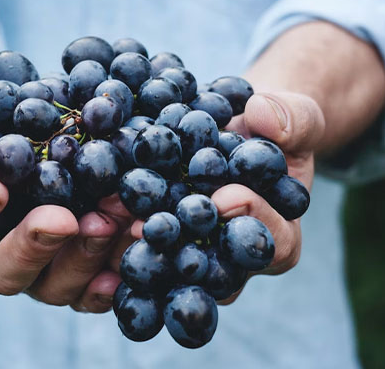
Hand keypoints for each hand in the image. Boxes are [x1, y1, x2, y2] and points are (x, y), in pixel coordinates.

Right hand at [0, 69, 125, 311]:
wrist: (0, 113)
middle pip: (0, 273)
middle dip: (33, 246)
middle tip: (62, 217)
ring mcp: (29, 265)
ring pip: (52, 283)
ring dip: (85, 255)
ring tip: (115, 218)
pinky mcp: (68, 262)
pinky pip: (91, 282)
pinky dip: (115, 267)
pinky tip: (138, 241)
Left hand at [100, 90, 324, 304]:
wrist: (237, 131)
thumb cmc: (272, 130)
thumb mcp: (295, 117)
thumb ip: (292, 119)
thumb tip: (264, 116)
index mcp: (278, 237)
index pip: (273, 243)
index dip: (253, 221)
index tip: (227, 196)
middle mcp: (232, 259)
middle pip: (212, 269)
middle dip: (181, 245)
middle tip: (149, 225)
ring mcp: (193, 254)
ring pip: (169, 265)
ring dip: (136, 244)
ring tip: (107, 218)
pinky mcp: (160, 241)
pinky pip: (139, 246)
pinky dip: (114, 231)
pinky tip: (88, 213)